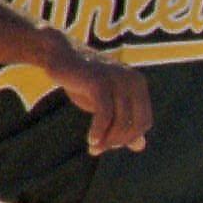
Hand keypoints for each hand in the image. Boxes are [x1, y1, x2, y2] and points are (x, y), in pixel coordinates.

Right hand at [44, 35, 151, 153]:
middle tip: (100, 149)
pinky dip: (99, 131)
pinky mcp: (100, 82)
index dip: (130, 138)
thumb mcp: (107, 103)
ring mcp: (118, 80)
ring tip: (94, 148)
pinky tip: (91, 141)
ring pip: (121, 121)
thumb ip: (125, 121)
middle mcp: (133, 81)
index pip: (145, 121)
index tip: (111, 145)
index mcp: (138, 85)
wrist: (58, 54)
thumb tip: (141, 147)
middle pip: (136, 123)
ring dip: (108, 140)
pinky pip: (105, 114)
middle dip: (119, 141)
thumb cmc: (83, 81)